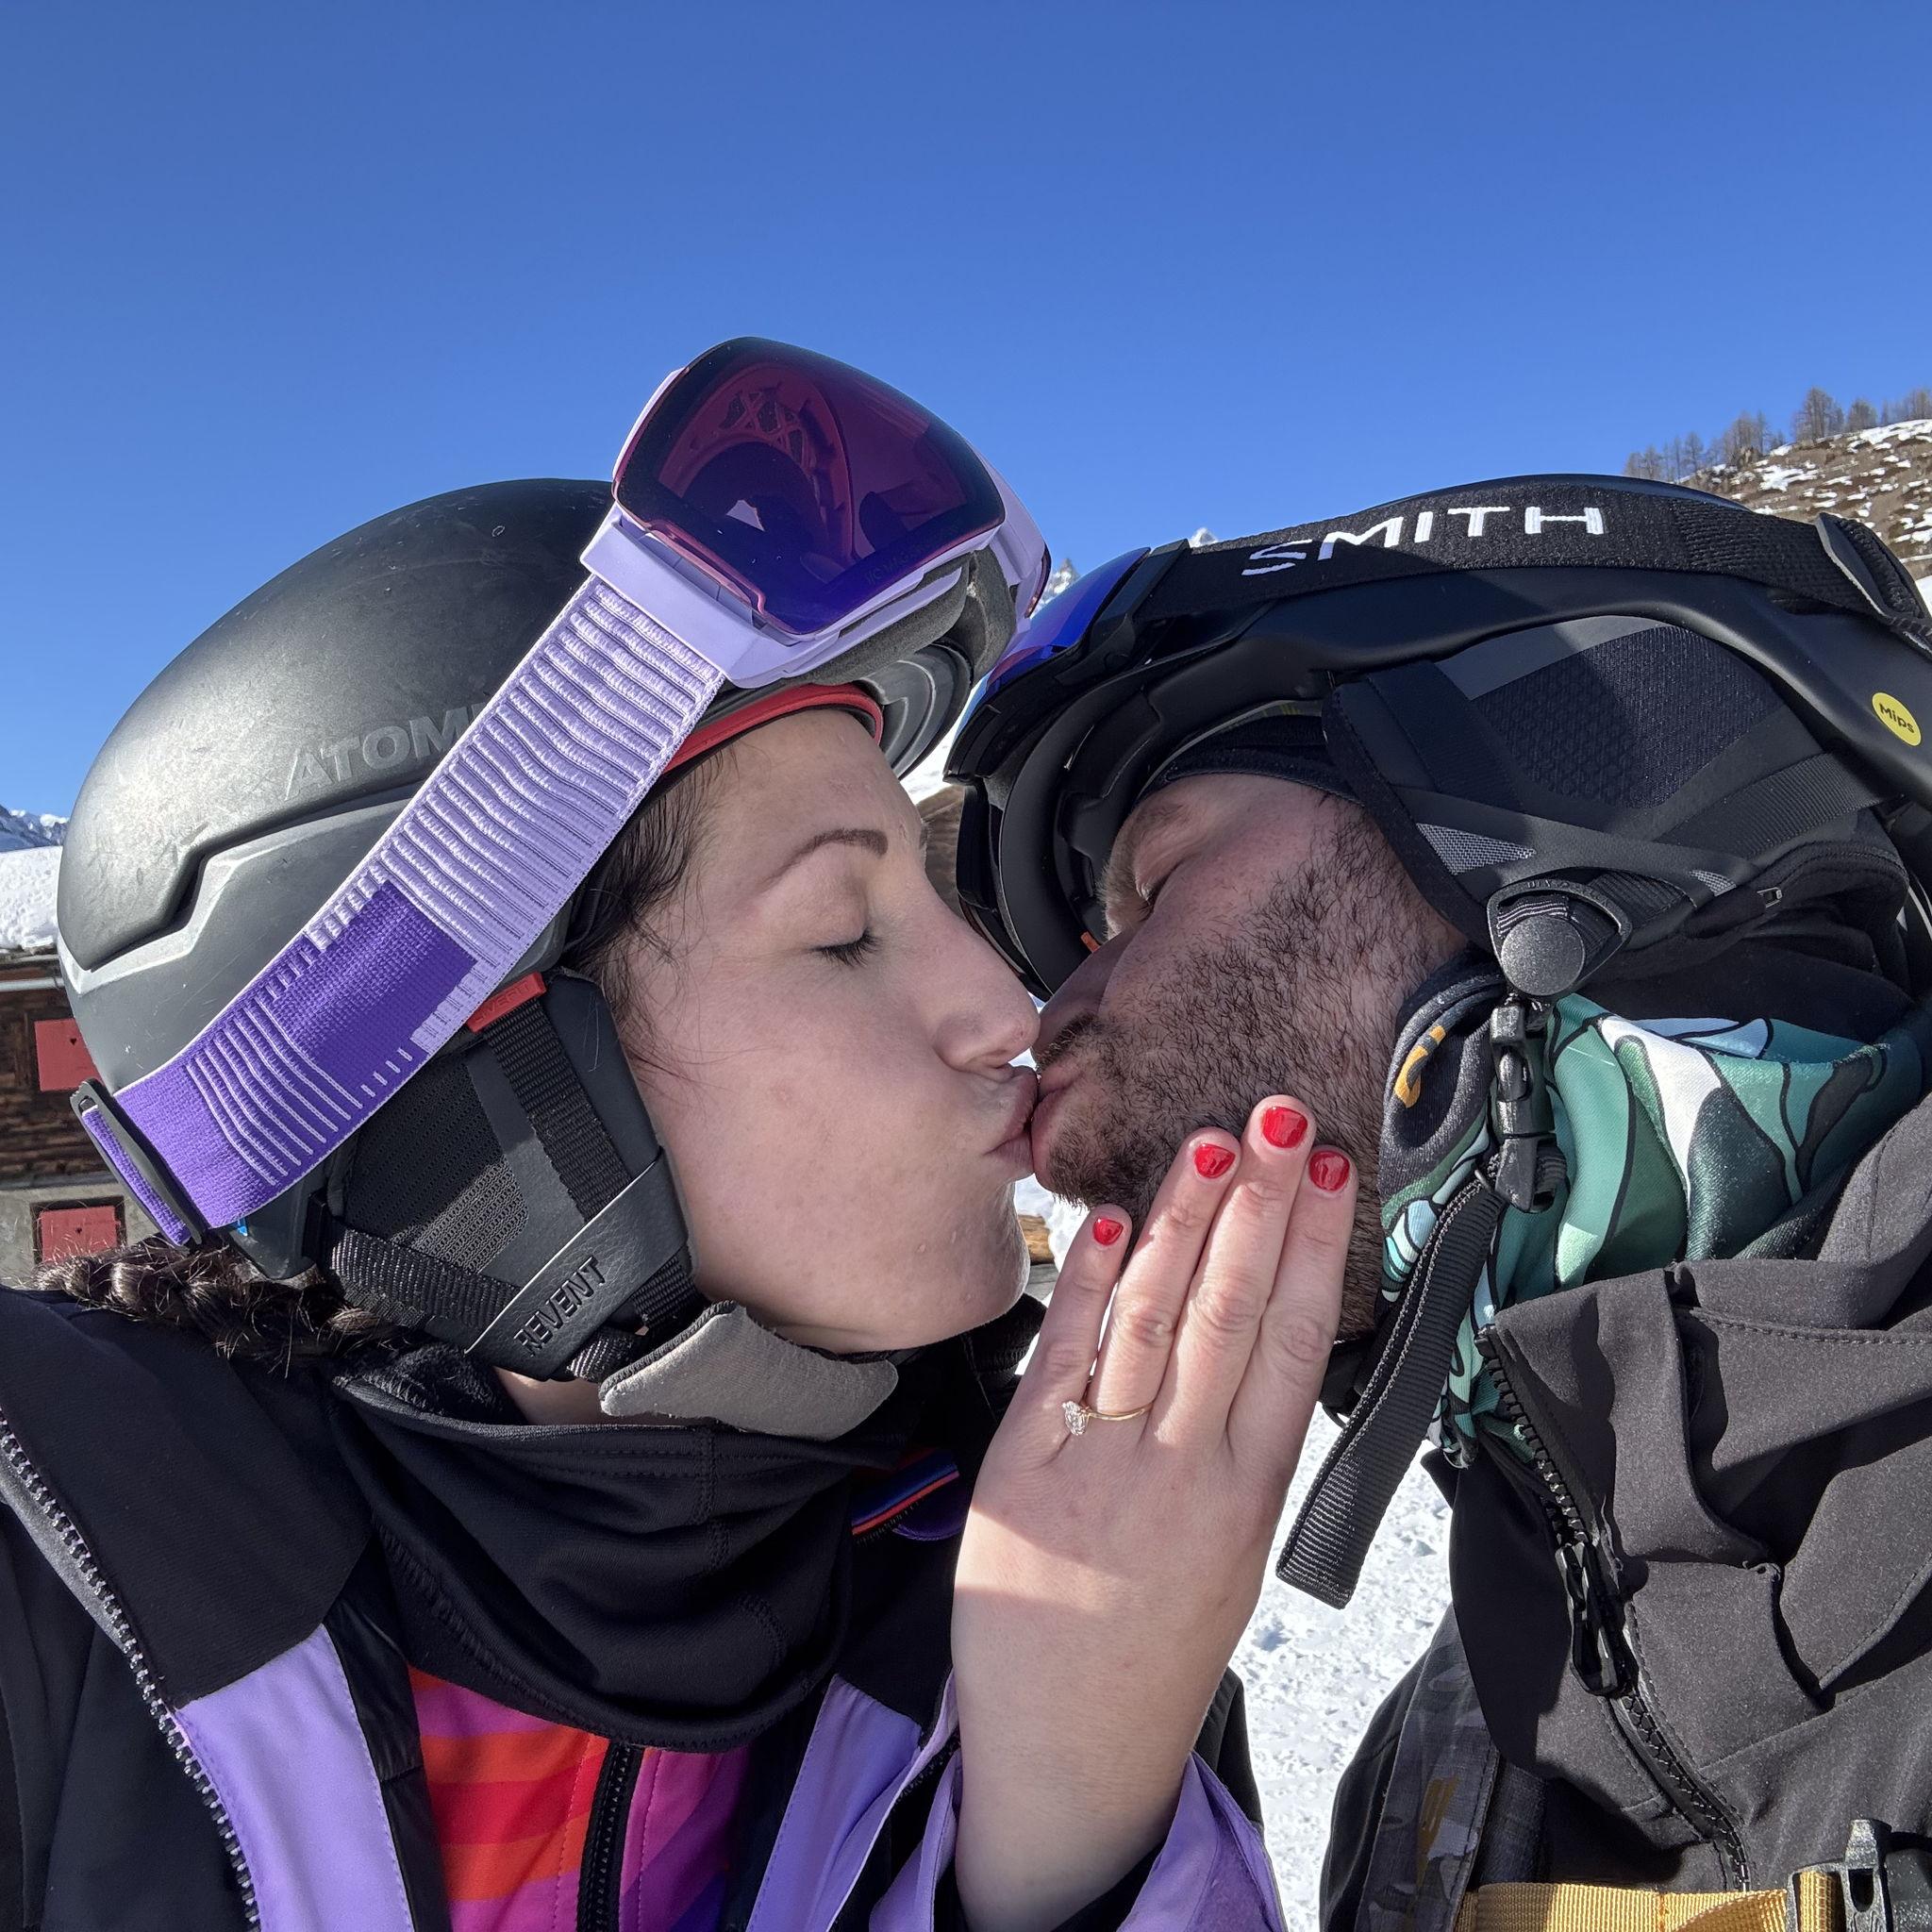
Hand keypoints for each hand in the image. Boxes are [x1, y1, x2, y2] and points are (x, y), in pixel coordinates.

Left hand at [951, 1098, 1355, 1931]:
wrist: (1071, 1748)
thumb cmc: (1156, 1642)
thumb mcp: (1229, 1547)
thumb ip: (1234, 1440)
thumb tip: (1253, 1318)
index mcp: (1247, 1495)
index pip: (1291, 1344)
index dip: (1312, 1249)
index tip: (1328, 1172)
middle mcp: (1180, 1474)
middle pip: (1227, 1315)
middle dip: (1254, 1208)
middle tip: (1277, 1118)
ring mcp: (1098, 1469)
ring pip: (1150, 1324)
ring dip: (1178, 1225)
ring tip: (1206, 1147)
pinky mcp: (1019, 1471)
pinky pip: (1059, 1359)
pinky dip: (1084, 1287)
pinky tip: (1103, 1222)